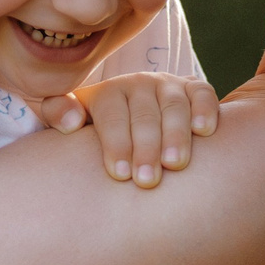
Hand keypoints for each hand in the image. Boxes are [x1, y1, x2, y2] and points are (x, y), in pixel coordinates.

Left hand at [40, 71, 220, 187]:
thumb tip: (71, 122)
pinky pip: (203, 94)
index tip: (120, 174)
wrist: (126, 115)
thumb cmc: (93, 128)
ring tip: (175, 165)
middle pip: (144, 114)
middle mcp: (138, 85)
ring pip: (175, 106)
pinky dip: (206, 109)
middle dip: (146, 147)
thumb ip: (58, 114)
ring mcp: (168, 86)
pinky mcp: (194, 90)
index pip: (111, 114)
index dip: (116, 143)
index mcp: (107, 93)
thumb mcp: (67, 117)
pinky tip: (205, 132)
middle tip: (146, 180)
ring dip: (176, 135)